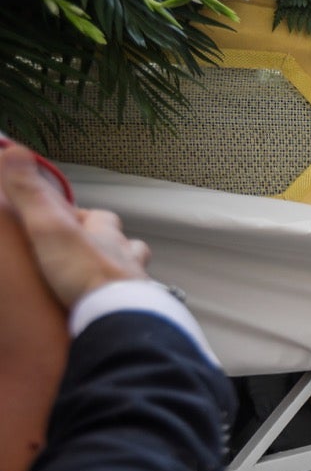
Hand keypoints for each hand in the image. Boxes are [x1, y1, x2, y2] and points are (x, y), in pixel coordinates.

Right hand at [1, 144, 148, 306]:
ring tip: (96, 281)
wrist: (119, 320)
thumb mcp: (50, 228)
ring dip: (116, 271)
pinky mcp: (137, 314)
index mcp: (107, 235)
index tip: (62, 220)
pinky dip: (121, 302)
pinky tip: (108, 309)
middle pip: (122, 243)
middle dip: (105, 243)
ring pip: (132, 271)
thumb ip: (31, 194)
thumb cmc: (86, 274)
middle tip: (81, 252)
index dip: (81, 216)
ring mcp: (136, 287)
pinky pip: (133, 304)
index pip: (99, 217)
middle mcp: (128, 258)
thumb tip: (13, 150)